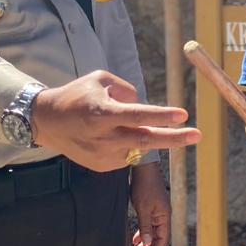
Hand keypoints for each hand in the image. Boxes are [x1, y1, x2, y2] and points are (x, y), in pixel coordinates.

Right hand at [33, 70, 200, 171]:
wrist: (47, 122)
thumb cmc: (77, 95)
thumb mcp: (99, 79)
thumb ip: (126, 89)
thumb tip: (145, 105)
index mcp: (101, 112)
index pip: (136, 115)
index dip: (160, 116)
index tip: (182, 114)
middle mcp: (102, 136)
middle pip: (145, 140)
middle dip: (174, 138)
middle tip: (198, 135)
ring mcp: (103, 155)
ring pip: (137, 146)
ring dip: (143, 135)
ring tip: (117, 122)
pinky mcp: (102, 167)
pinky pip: (127, 154)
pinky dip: (128, 143)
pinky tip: (110, 135)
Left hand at [129, 162, 169, 245]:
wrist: (143, 168)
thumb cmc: (144, 186)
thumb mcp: (143, 208)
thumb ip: (145, 226)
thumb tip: (146, 243)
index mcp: (164, 216)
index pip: (162, 238)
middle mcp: (163, 215)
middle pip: (157, 236)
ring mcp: (157, 210)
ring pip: (152, 231)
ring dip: (144, 242)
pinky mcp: (151, 206)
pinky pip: (148, 224)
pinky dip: (142, 232)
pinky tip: (135, 238)